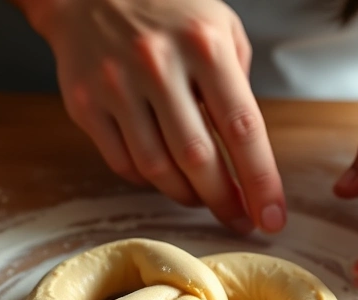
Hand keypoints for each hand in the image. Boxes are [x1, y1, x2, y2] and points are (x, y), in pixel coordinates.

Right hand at [23, 0, 285, 234]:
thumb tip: (245, 147)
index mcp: (204, 44)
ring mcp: (117, 86)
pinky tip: (164, 176)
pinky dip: (148, 180)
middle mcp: (158, 65)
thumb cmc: (166, 10)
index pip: (241, 127)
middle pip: (198, 158)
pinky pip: (123, 163)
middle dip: (225, 200)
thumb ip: (236, 81)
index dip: (260, 180)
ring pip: (158, 168)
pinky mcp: (86, 105)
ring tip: (203, 199)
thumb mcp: (219, 26)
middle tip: (239, 221)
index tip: (272, 217)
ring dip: (187, 195)